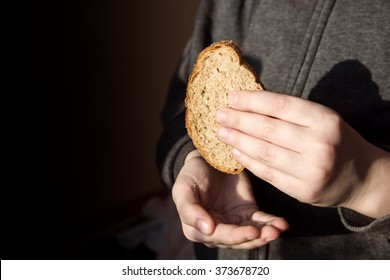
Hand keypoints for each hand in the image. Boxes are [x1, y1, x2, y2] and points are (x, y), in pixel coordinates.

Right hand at [172, 150, 288, 248]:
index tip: (251, 232)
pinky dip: (271, 223)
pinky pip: (260, 222)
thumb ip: (189, 210)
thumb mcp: (183, 189)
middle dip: (255, 237)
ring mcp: (233, 223)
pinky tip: (281, 223)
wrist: (206, 157)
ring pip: (251, 234)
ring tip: (278, 228)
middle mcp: (216, 231)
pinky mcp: (247, 213)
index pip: (218, 237)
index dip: (235, 236)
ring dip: (266, 233)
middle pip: (238, 240)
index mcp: (196, 229)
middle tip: (271, 232)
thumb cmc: (191, 174)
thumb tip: (207, 230)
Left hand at [216, 90, 389, 218]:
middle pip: (268, 129)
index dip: (252, 100)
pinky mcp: (302, 190)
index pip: (280, 106)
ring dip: (238, 140)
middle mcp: (319, 145)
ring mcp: (311, 170)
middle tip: (219, 114)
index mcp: (325, 120)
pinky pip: (267, 173)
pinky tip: (235, 151)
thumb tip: (249, 103)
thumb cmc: (336, 141)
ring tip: (222, 131)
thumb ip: (291, 113)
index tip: (231, 97)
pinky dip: (248, 161)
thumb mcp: (322, 119)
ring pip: (264, 152)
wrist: (361, 177)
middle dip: (238, 120)